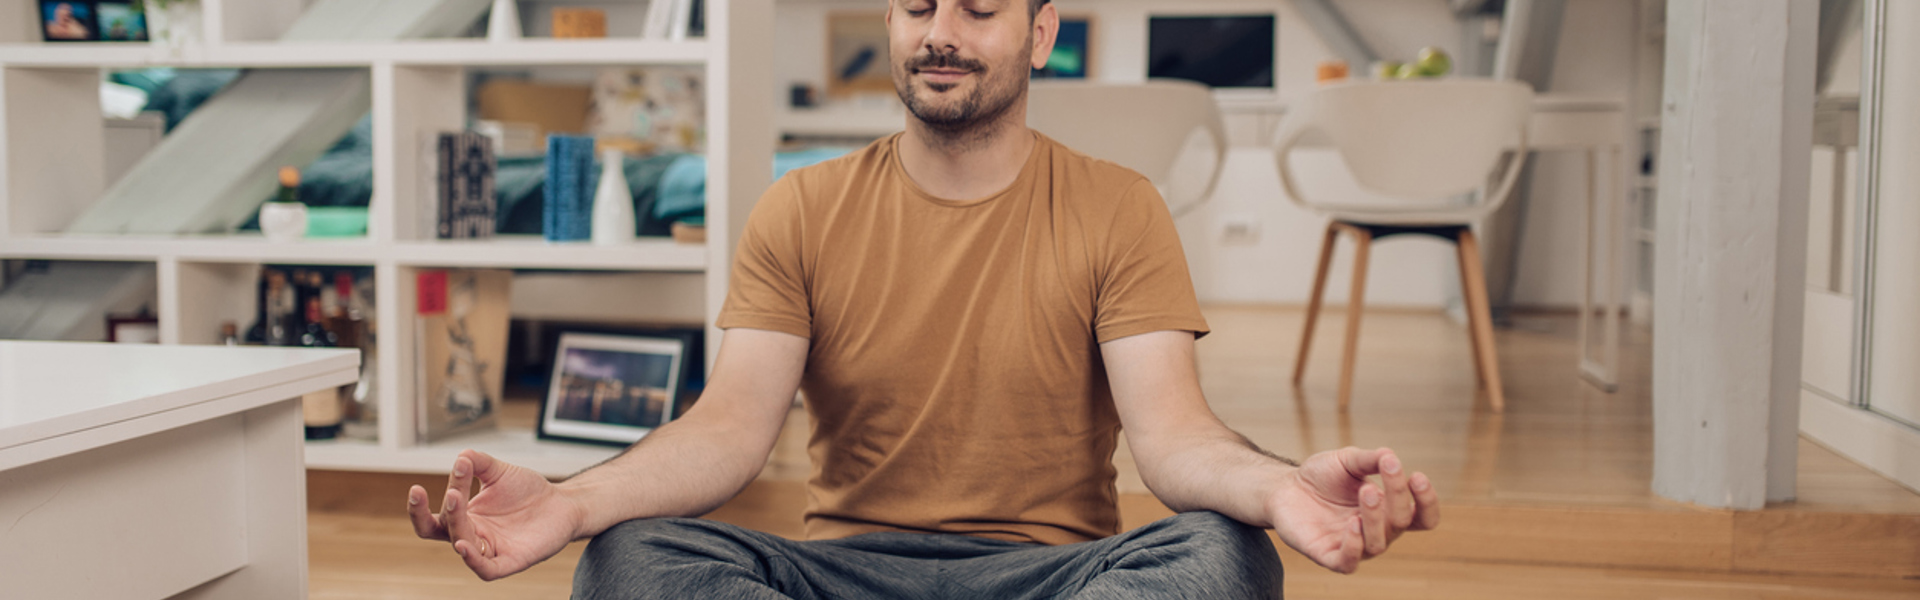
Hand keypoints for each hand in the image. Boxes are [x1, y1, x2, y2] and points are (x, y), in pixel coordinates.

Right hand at [408, 450, 584, 580]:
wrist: (562, 504)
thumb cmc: (529, 492)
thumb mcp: (500, 472)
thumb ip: (479, 463)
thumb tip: (461, 456)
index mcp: (467, 517)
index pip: (434, 518)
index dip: (420, 508)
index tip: (418, 487)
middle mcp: (475, 535)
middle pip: (443, 532)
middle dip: (436, 514)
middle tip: (452, 491)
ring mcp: (492, 550)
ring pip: (463, 546)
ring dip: (456, 525)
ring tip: (456, 500)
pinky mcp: (511, 560)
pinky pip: (486, 569)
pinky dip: (473, 560)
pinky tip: (464, 546)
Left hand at [1264, 447, 1438, 573]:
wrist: (1284, 486)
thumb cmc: (1322, 475)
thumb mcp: (1348, 460)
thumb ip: (1371, 459)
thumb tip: (1391, 456)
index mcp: (1388, 510)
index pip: (1421, 517)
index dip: (1427, 502)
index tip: (1417, 475)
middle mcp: (1376, 532)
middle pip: (1401, 523)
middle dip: (1398, 495)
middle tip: (1387, 469)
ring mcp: (1353, 545)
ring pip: (1378, 543)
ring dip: (1376, 517)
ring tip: (1366, 491)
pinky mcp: (1328, 556)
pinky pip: (1349, 562)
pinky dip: (1354, 545)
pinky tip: (1352, 523)